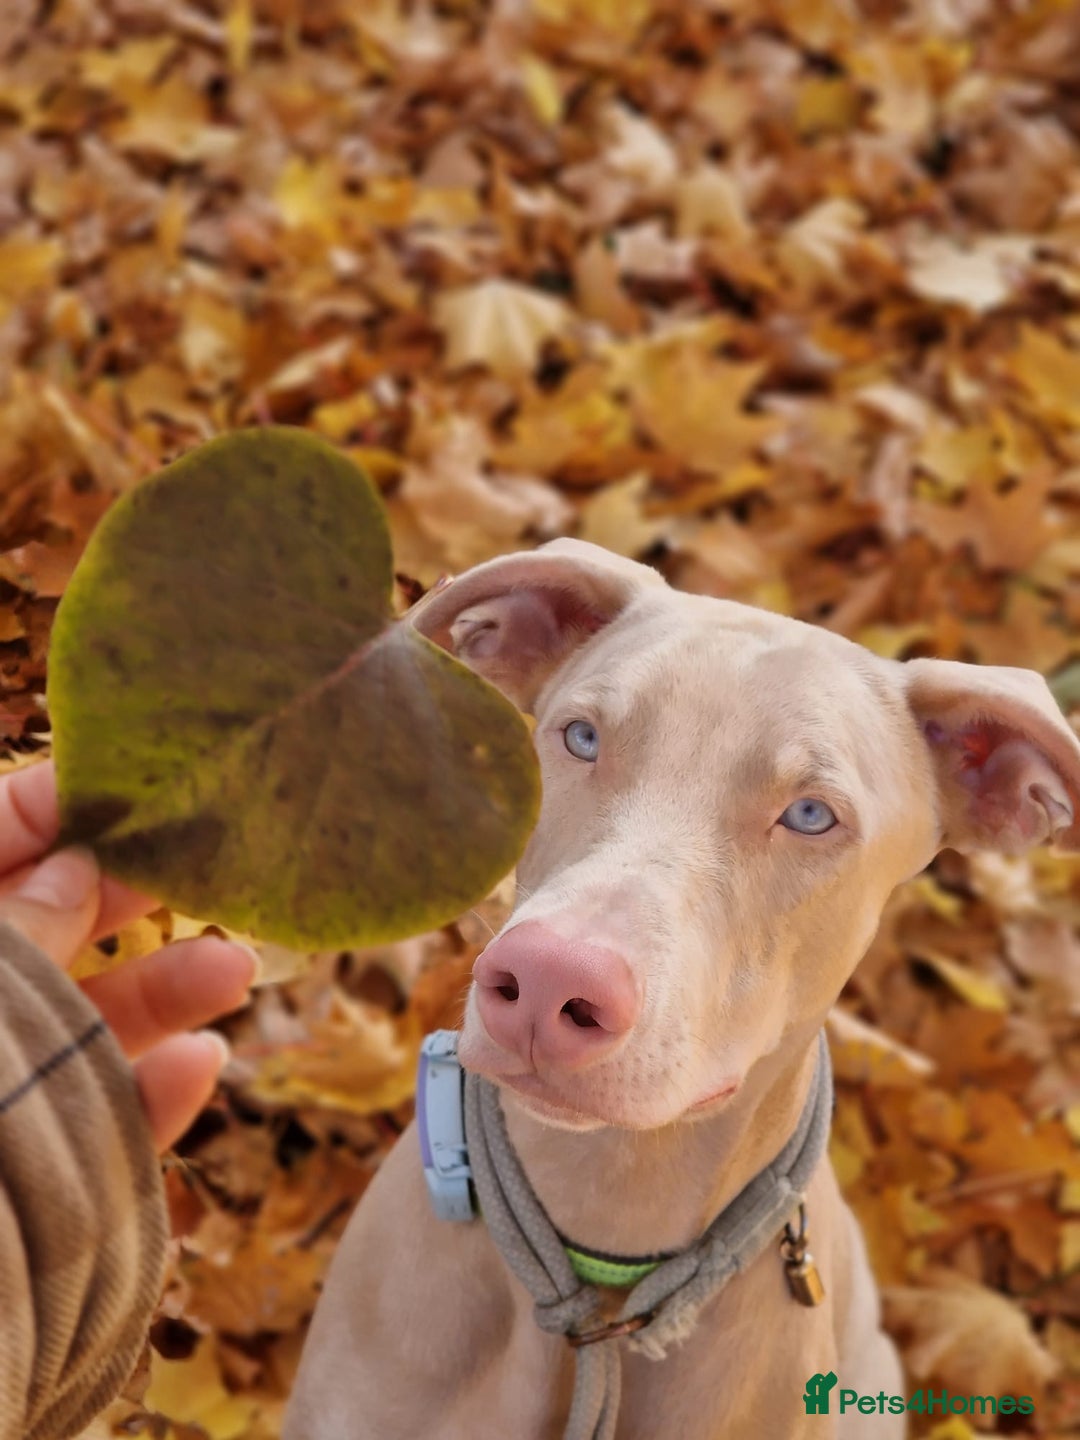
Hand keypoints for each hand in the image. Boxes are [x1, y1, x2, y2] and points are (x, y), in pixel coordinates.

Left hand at [0, 759, 254, 1149]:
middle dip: (125, 903)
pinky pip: (75, 1117)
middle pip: (36, 930)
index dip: (54, 807)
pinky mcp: (9, 1170)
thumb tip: (81, 866)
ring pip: (67, 1026)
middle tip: (209, 873)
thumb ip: (22, 926)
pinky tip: (202, 1066)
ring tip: (236, 970)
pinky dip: (140, 1095)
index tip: (146, 785)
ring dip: (156, 997)